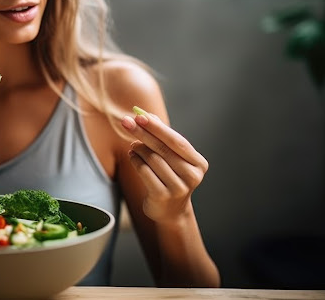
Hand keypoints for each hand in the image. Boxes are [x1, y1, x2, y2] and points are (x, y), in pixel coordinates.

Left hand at [121, 107, 208, 224]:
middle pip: (163, 149)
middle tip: (126, 122)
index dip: (158, 128)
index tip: (140, 116)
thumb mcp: (171, 157)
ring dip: (138, 149)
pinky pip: (144, 172)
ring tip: (133, 145)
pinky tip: (132, 156)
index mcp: (198, 163)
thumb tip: (146, 115)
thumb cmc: (170, 176)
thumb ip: (162, 137)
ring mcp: (178, 188)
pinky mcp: (162, 196)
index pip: (177, 141)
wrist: (170, 210)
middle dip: (143, 133)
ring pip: (152, 159)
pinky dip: (136, 161)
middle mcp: (192, 176)